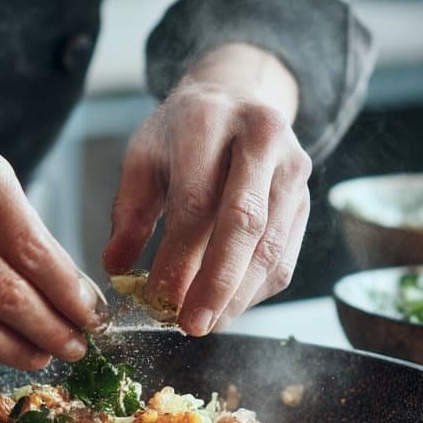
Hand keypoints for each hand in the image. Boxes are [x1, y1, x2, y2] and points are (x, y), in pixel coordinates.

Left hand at [104, 45, 311, 334]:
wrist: (240, 98)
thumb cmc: (184, 134)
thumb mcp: (144, 156)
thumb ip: (129, 211)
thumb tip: (117, 267)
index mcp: (210, 120)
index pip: (196, 201)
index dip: (178, 257)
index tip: (157, 298)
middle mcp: (262, 139)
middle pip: (245, 223)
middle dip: (216, 283)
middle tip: (191, 325)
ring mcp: (293, 170)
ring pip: (271, 247)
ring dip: (237, 296)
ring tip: (205, 323)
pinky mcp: (306, 201)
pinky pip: (285, 258)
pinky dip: (254, 291)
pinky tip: (226, 307)